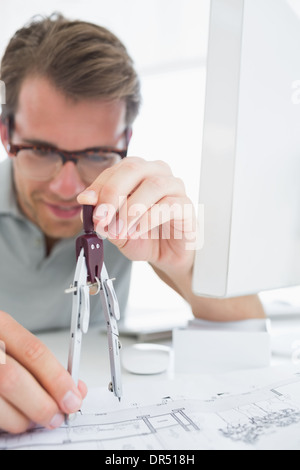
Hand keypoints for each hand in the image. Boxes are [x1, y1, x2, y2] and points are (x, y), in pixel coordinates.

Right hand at [0, 312, 86, 433]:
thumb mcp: (14, 341)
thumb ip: (41, 363)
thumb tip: (73, 389)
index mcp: (0, 326)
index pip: (33, 351)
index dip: (57, 378)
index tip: (73, 397)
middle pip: (13, 379)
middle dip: (42, 404)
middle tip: (57, 416)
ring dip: (23, 418)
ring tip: (35, 418)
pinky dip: (8, 422)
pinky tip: (15, 416)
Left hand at [77, 157, 196, 276]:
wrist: (165, 256)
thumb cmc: (143, 236)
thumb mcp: (114, 228)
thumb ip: (102, 216)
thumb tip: (87, 204)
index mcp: (137, 172)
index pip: (115, 169)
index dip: (99, 185)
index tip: (86, 203)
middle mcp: (157, 173)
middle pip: (134, 169)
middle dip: (112, 193)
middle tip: (102, 218)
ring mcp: (174, 188)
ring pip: (153, 185)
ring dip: (131, 209)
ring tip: (120, 230)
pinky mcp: (187, 206)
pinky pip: (169, 205)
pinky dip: (148, 219)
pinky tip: (137, 231)